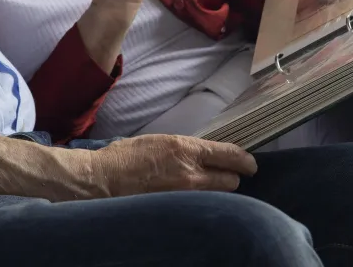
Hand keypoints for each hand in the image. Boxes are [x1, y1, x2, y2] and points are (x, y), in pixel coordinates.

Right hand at [86, 134, 257, 195]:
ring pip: (217, 197)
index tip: (249, 164)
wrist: (103, 180)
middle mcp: (191, 174)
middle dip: (231, 178)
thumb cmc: (125, 157)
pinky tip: (192, 203)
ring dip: (216, 193)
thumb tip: (200, 155)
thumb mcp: (159, 141)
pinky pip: (199, 208)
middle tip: (226, 176)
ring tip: (206, 190)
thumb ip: (184, 149)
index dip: (245, 160)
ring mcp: (185, 196)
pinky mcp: (177, 210)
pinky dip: (200, 205)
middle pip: (231, 181)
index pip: (230, 156)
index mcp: (185, 149)